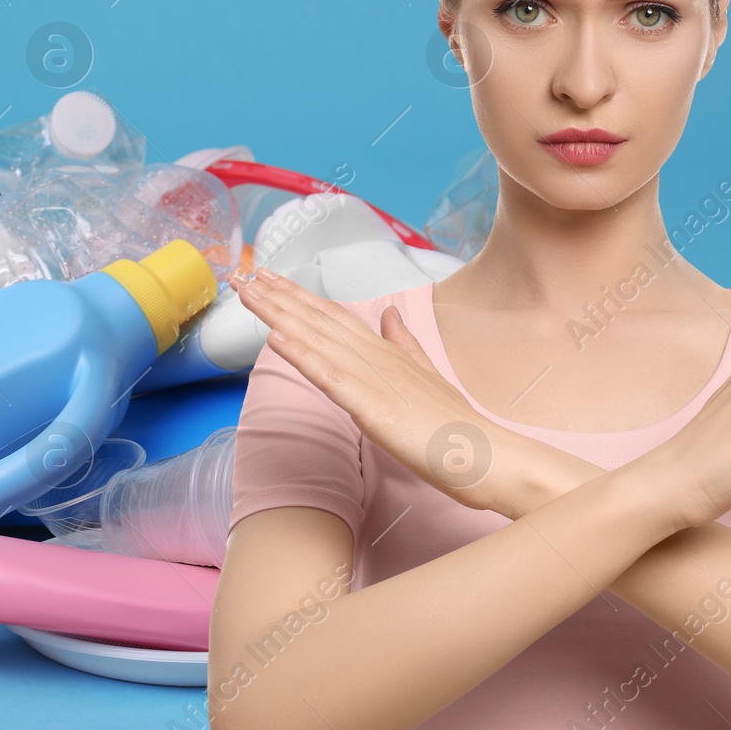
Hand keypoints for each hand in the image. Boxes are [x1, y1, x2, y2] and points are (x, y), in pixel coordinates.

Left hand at [231, 267, 529, 514]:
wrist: (488, 455)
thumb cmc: (457, 426)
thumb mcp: (426, 376)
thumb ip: (405, 343)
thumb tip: (389, 313)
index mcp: (385, 351)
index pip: (334, 316)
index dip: (299, 297)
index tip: (270, 278)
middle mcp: (375, 356)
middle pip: (318, 319)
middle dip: (278, 296)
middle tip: (243, 274)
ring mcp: (372, 378)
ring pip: (316, 339)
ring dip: (278, 314)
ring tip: (247, 292)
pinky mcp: (371, 406)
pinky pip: (329, 377)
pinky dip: (301, 355)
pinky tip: (276, 338)